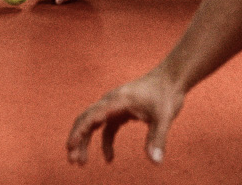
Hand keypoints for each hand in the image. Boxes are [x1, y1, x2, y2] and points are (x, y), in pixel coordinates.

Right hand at [67, 72, 183, 166]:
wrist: (171, 78)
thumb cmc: (166, 95)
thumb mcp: (164, 118)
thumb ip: (157, 139)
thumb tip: (156, 162)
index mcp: (117, 101)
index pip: (92, 116)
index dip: (79, 131)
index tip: (70, 146)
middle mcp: (111, 101)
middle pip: (86, 119)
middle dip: (77, 139)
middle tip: (72, 161)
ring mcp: (114, 106)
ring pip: (93, 124)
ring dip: (86, 142)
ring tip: (81, 162)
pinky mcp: (121, 111)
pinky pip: (107, 128)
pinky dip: (105, 142)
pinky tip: (110, 159)